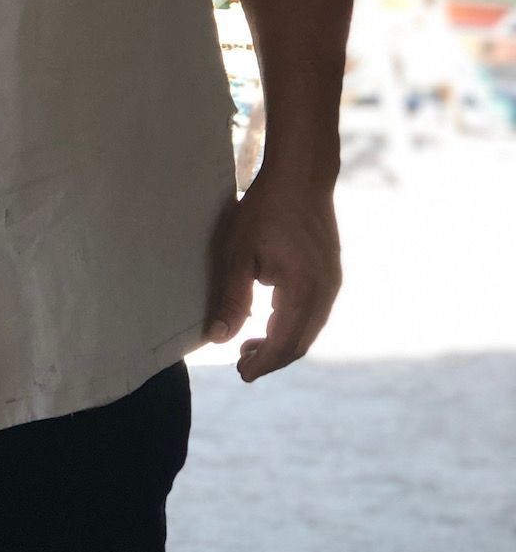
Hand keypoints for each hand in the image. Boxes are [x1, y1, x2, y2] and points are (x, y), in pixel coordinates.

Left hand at [204, 166, 341, 382]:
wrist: (302, 177)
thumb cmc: (265, 211)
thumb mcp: (238, 254)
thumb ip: (231, 299)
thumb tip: (219, 339)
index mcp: (301, 291)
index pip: (283, 343)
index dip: (262, 364)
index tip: (241, 374)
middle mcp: (324, 292)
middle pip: (300, 343)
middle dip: (272, 359)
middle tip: (241, 364)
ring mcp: (332, 283)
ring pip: (310, 330)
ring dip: (283, 344)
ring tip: (251, 345)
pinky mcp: (331, 274)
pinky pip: (315, 314)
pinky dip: (294, 327)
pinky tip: (271, 321)